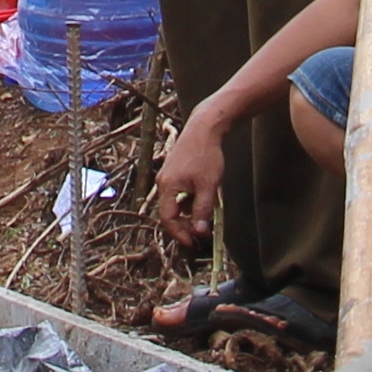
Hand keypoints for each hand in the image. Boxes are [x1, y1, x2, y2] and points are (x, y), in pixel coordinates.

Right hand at [151, 111, 226, 250]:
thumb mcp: (208, 186)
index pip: (168, 218)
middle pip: (168, 212)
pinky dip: (187, 202)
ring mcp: (167, 176)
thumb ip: (203, 210)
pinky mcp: (173, 171)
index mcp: (167, 186)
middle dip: (183, 225)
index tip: (193, 243)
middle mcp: (162, 182)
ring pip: (174, 203)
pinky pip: (177, 193)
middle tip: (200, 233)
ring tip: (203, 218)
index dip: (180, 233)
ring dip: (187, 213)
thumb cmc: (206, 155)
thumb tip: (200, 231)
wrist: (203, 128)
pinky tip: (201, 201)